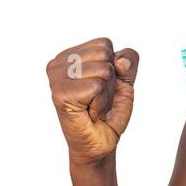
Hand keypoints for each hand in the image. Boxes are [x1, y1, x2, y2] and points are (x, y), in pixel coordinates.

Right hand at [46, 37, 139, 164]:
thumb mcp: (125, 80)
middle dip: (110, 80)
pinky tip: (89, 112)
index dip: (113, 67)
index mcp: (70, 54)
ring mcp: (56, 77)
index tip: (101, 86)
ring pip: (103, 70)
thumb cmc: (109, 111)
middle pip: (105, 54)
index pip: (104, 43)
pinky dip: (100, 103)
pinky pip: (97, 87)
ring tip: (92, 105)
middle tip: (97, 98)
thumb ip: (129, 61)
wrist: (101, 142)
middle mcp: (59, 62)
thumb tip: (119, 61)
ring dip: (105, 94)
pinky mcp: (60, 94)